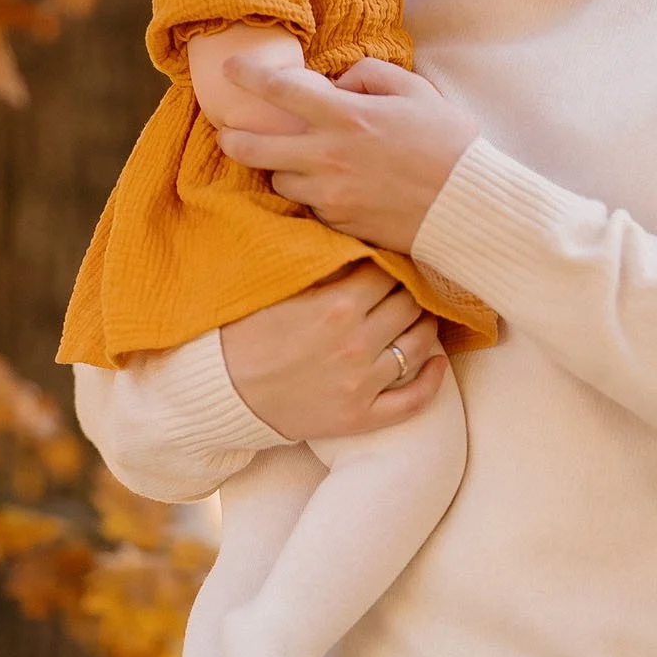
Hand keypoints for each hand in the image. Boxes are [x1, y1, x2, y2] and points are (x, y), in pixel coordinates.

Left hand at [215, 57, 478, 251]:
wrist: (469, 205)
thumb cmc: (450, 143)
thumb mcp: (416, 90)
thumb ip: (369, 75)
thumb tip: (336, 82)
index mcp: (347, 116)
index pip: (280, 90)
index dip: (248, 76)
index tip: (230, 70)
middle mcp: (328, 157)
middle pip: (253, 149)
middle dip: (232, 139)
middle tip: (228, 134)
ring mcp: (330, 196)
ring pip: (278, 181)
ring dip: (279, 169)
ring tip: (293, 162)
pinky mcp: (339, 225)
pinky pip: (308, 207)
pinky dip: (311, 195)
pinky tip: (327, 188)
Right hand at [219, 266, 449, 440]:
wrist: (218, 392)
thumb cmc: (242, 334)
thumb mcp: (277, 289)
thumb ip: (320, 266)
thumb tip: (356, 239)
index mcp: (336, 305)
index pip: (388, 272)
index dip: (389, 263)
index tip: (387, 262)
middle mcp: (356, 344)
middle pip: (408, 304)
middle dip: (408, 291)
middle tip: (403, 287)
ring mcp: (361, 384)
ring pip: (419, 345)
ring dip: (425, 326)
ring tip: (417, 317)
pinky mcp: (360, 417)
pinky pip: (413, 400)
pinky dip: (433, 380)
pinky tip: (438, 362)